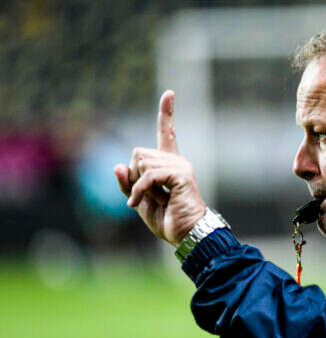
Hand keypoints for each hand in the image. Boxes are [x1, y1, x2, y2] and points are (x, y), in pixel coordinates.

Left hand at [114, 90, 205, 246]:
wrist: (187, 234)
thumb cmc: (167, 220)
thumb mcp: (139, 201)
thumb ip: (128, 183)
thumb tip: (117, 165)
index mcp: (169, 165)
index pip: (167, 134)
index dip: (167, 114)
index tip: (169, 94)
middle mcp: (176, 160)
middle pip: (137, 154)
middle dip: (134, 177)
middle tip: (149, 197)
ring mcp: (180, 166)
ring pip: (141, 164)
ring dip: (140, 187)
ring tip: (157, 201)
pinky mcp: (181, 174)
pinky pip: (148, 175)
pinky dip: (139, 191)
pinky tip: (137, 204)